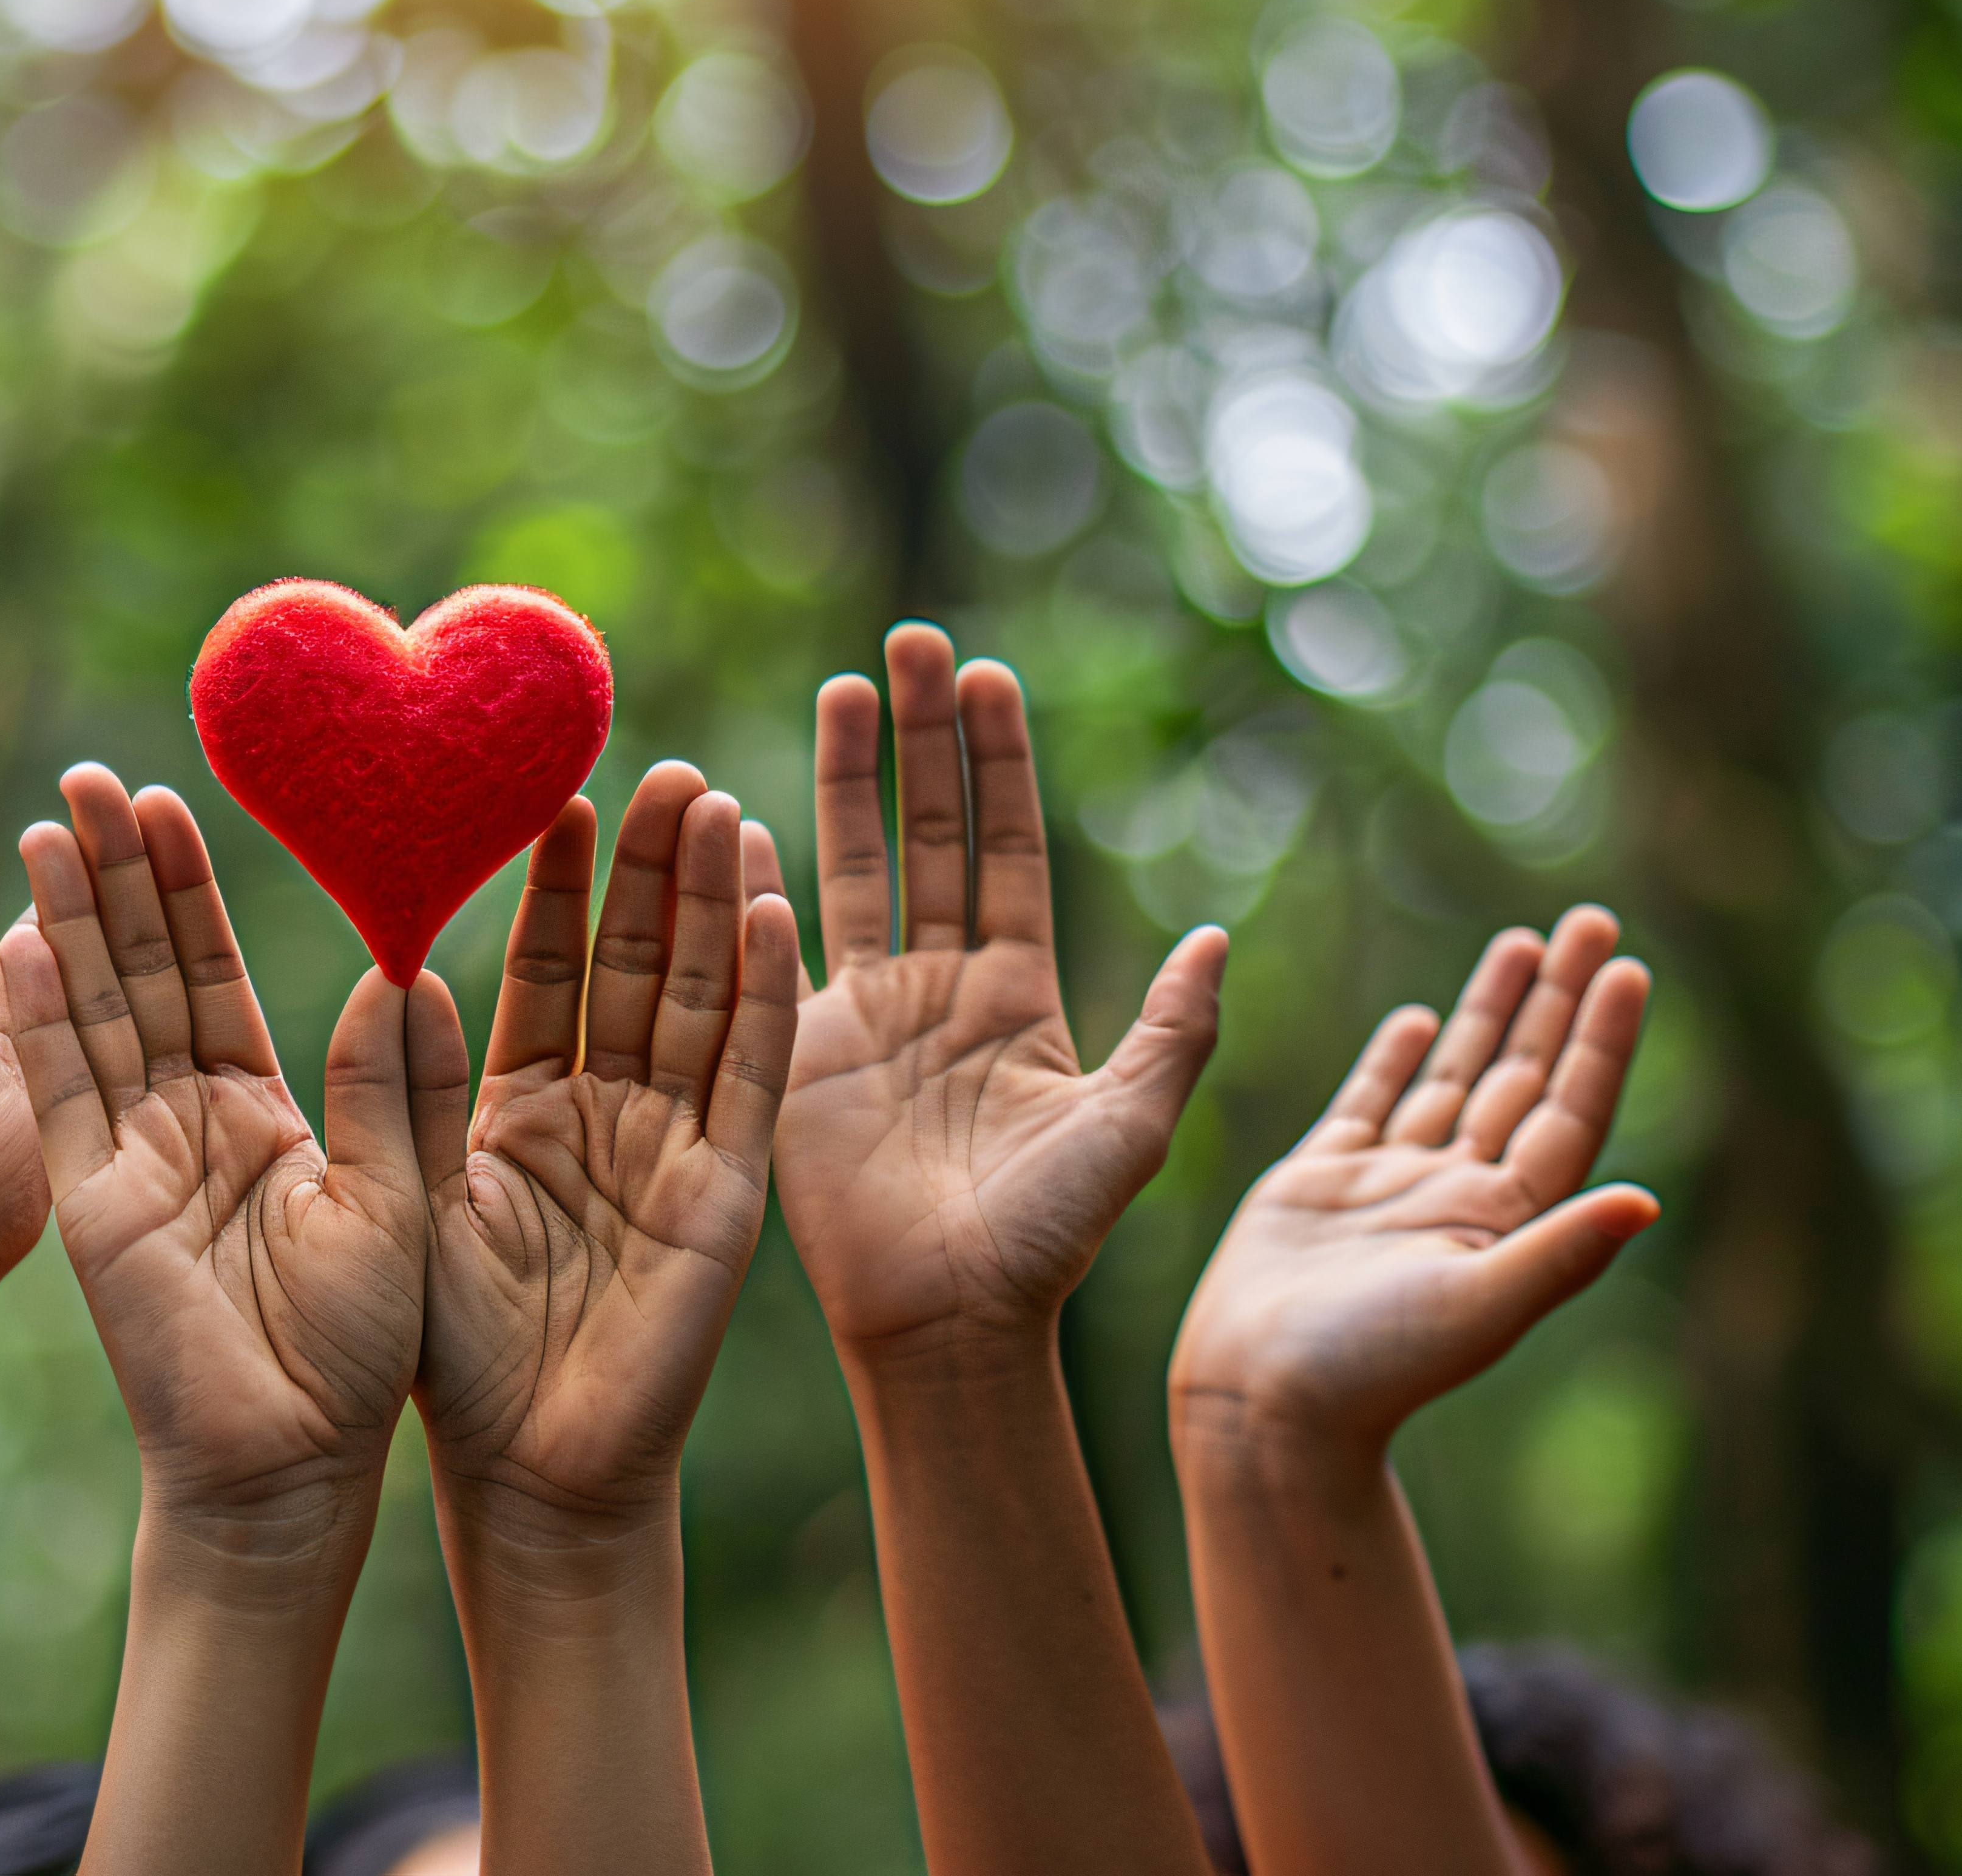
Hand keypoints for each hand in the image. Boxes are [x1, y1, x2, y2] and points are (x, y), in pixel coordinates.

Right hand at [0, 767, 438, 1523]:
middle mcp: (183, 1121)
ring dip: (66, 922)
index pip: (210, 974)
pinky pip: (58, 1098)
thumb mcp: (398, 1196)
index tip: (167, 798)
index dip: (185, 890)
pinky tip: (18, 938)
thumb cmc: (358, 1352)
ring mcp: (127, 1159)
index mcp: (259, 1111)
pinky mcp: (90, 1205)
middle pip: (136, 974)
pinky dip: (36, 1023)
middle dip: (111, 877)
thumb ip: (395, 1086)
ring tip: (50, 823)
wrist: (293, 1467)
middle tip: (89, 777)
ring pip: (89, 1016)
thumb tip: (406, 967)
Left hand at [418, 762, 798, 1525]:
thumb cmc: (449, 1359)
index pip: (552, 972)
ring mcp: (675, 1149)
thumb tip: (396, 969)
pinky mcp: (724, 1193)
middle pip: (638, 966)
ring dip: (714, 906)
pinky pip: (748, 1080)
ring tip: (716, 803)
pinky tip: (772, 910)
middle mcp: (609, 1115)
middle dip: (652, 870)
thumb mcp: (404, 1202)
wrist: (523, 1472)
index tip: (557, 796)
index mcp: (527, 1111)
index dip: (560, 886)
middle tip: (661, 765)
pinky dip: (764, 998)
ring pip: (702, 1001)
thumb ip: (403, 1092)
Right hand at [775, 624, 1226, 1353]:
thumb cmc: (1048, 1239)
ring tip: (843, 687)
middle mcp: (943, 987)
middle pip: (930, 831)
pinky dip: (757, 881)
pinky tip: (741, 814)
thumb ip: (1174, 1031)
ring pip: (857, 866)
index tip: (988, 677)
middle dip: (922, 736)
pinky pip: (776, 946)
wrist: (951, 1320)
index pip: (1008, 847)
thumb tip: (1220, 937)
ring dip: (845, 777)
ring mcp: (867, 1015)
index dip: (998, 763)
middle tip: (913, 642)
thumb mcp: (1131, 1128)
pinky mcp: (800, 1050)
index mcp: (1021, 993)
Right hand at [1168, 905, 1655, 1453]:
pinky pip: (1371, 1102)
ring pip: (1455, 1075)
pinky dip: (1396, 1057)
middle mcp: (1457, 1194)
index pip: (1568, 1108)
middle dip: (1558, 998)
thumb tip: (1649, 1201)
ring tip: (1524, 941)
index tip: (1625, 967)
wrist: (1261, 1405)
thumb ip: (1559, 1252)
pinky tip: (1422, 1019)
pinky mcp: (1321, 1185)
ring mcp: (1391, 1185)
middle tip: (1592, 919)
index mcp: (1504, 1219)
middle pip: (1523, 1076)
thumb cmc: (1370, 1371)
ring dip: (1493, 1010)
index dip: (1600, 1039)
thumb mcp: (1477, 1309)